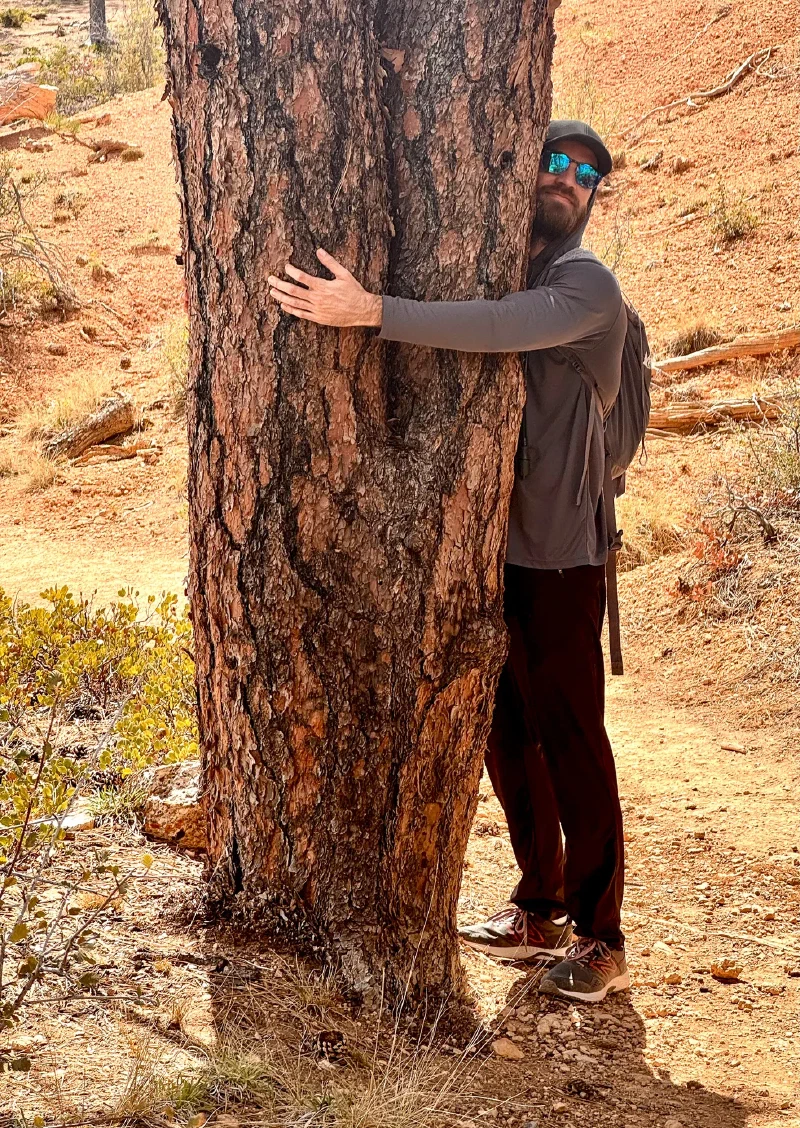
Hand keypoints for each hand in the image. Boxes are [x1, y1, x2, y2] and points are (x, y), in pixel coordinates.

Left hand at [268, 249, 382, 327]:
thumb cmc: (354, 291)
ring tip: (272, 292)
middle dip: (280, 284)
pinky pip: (302, 314)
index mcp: (323, 286)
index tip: (286, 267)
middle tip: (270, 279)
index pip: (302, 277)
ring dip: (282, 297)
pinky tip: (284, 305)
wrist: (362, 310)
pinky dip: (291, 310)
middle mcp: (317, 299)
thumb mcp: (344, 274)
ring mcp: (317, 310)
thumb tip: (319, 250)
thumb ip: (330, 263)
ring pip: (295, 303)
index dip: (292, 271)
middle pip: (293, 291)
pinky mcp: (319, 319)